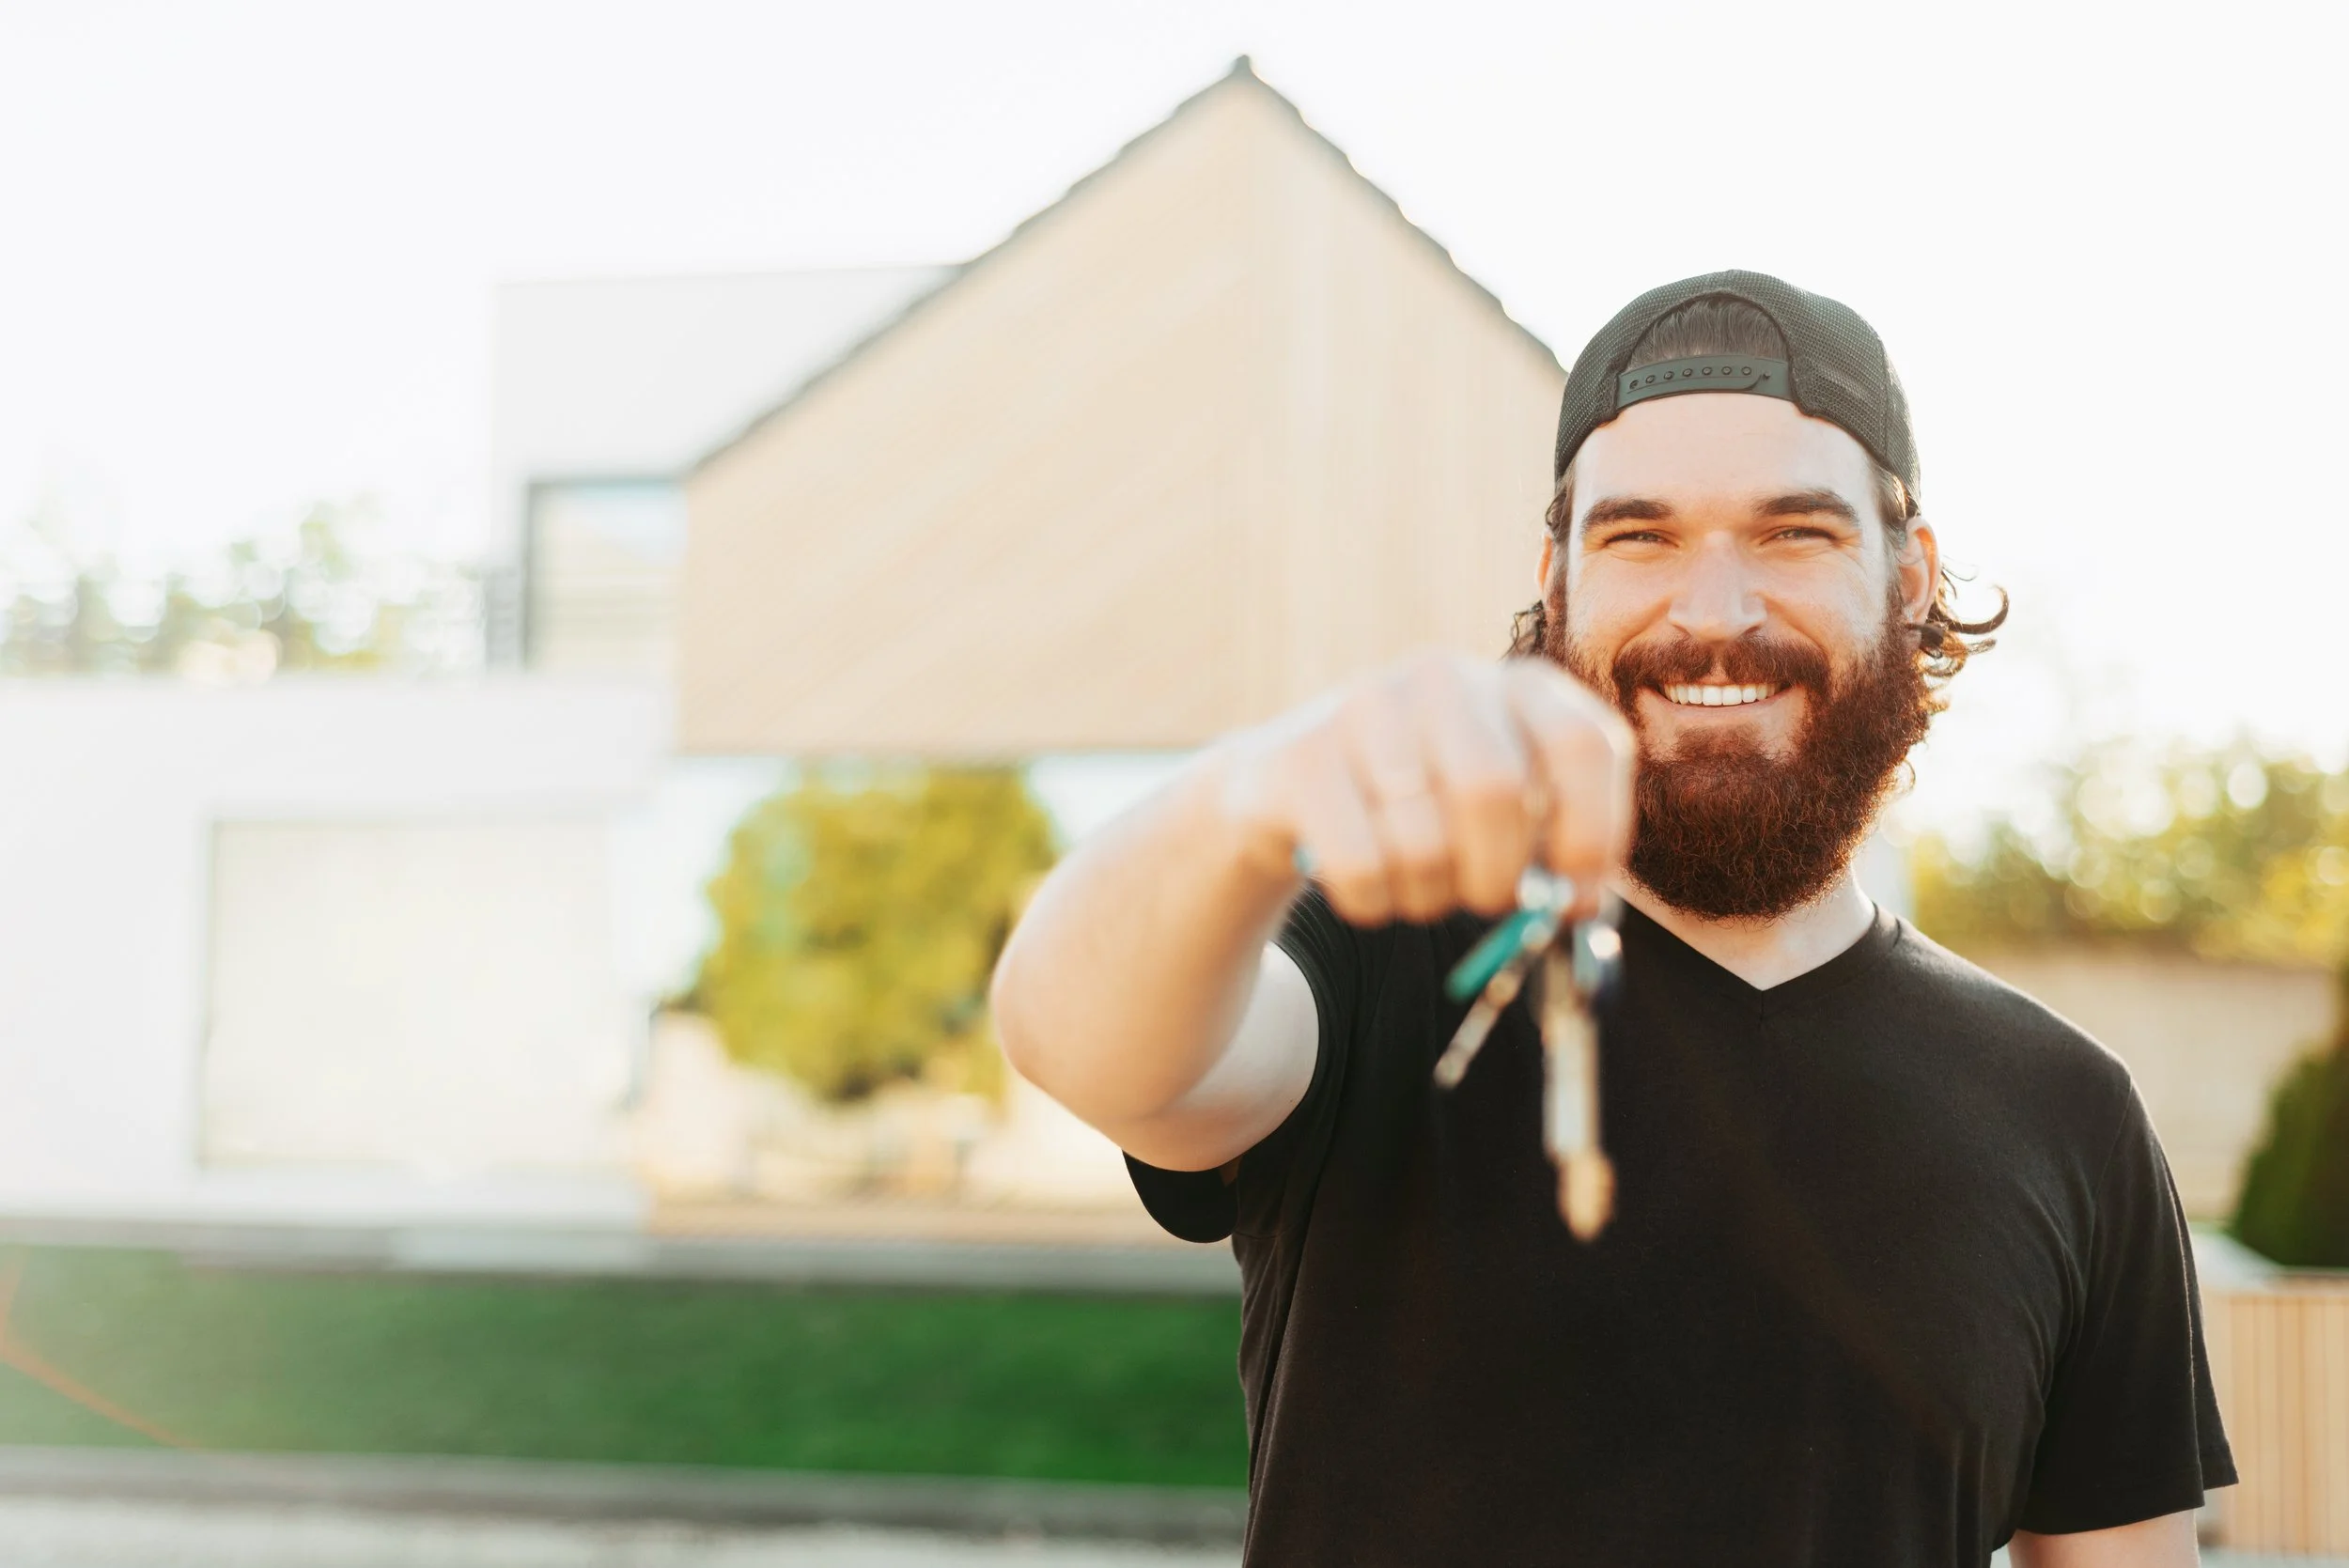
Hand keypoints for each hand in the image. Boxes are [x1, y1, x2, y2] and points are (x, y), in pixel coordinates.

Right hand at [1214, 652, 1634, 925]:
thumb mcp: (1502, 819)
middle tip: (1487, 904)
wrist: (1295, 793)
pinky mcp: (1301, 758)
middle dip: (1497, 876)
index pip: (1581, 744)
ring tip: (1419, 887)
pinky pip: (1359, 866)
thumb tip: (1579, 906)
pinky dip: (1373, 903)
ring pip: (1423, 841)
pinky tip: (1368, 888)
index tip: (1577, 894)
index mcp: (1516, 685)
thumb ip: (1552, 860)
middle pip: (1493, 791)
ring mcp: (1365, 707)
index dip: (1592, 830)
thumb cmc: (1426, 812)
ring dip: (1430, 898)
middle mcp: (1443, 678)